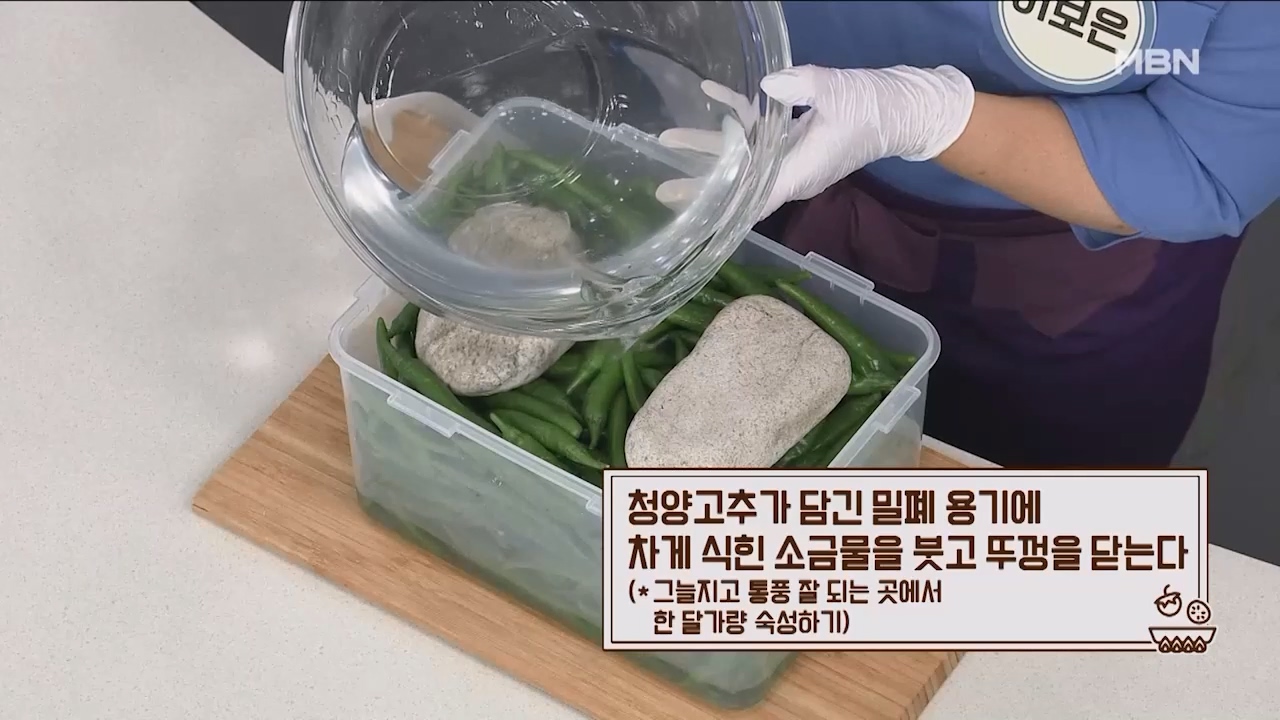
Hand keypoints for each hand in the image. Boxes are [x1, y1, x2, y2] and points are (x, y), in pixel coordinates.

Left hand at [656, 65, 975, 220]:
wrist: (902, 107)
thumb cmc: (873, 106)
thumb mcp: (839, 92)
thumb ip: (801, 88)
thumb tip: (767, 86)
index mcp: (799, 172)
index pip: (753, 199)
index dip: (721, 210)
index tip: (691, 218)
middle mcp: (789, 173)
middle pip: (737, 185)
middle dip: (700, 186)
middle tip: (662, 191)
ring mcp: (789, 157)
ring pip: (742, 158)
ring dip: (708, 148)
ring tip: (668, 138)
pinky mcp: (791, 140)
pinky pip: (757, 133)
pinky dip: (734, 115)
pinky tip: (710, 91)